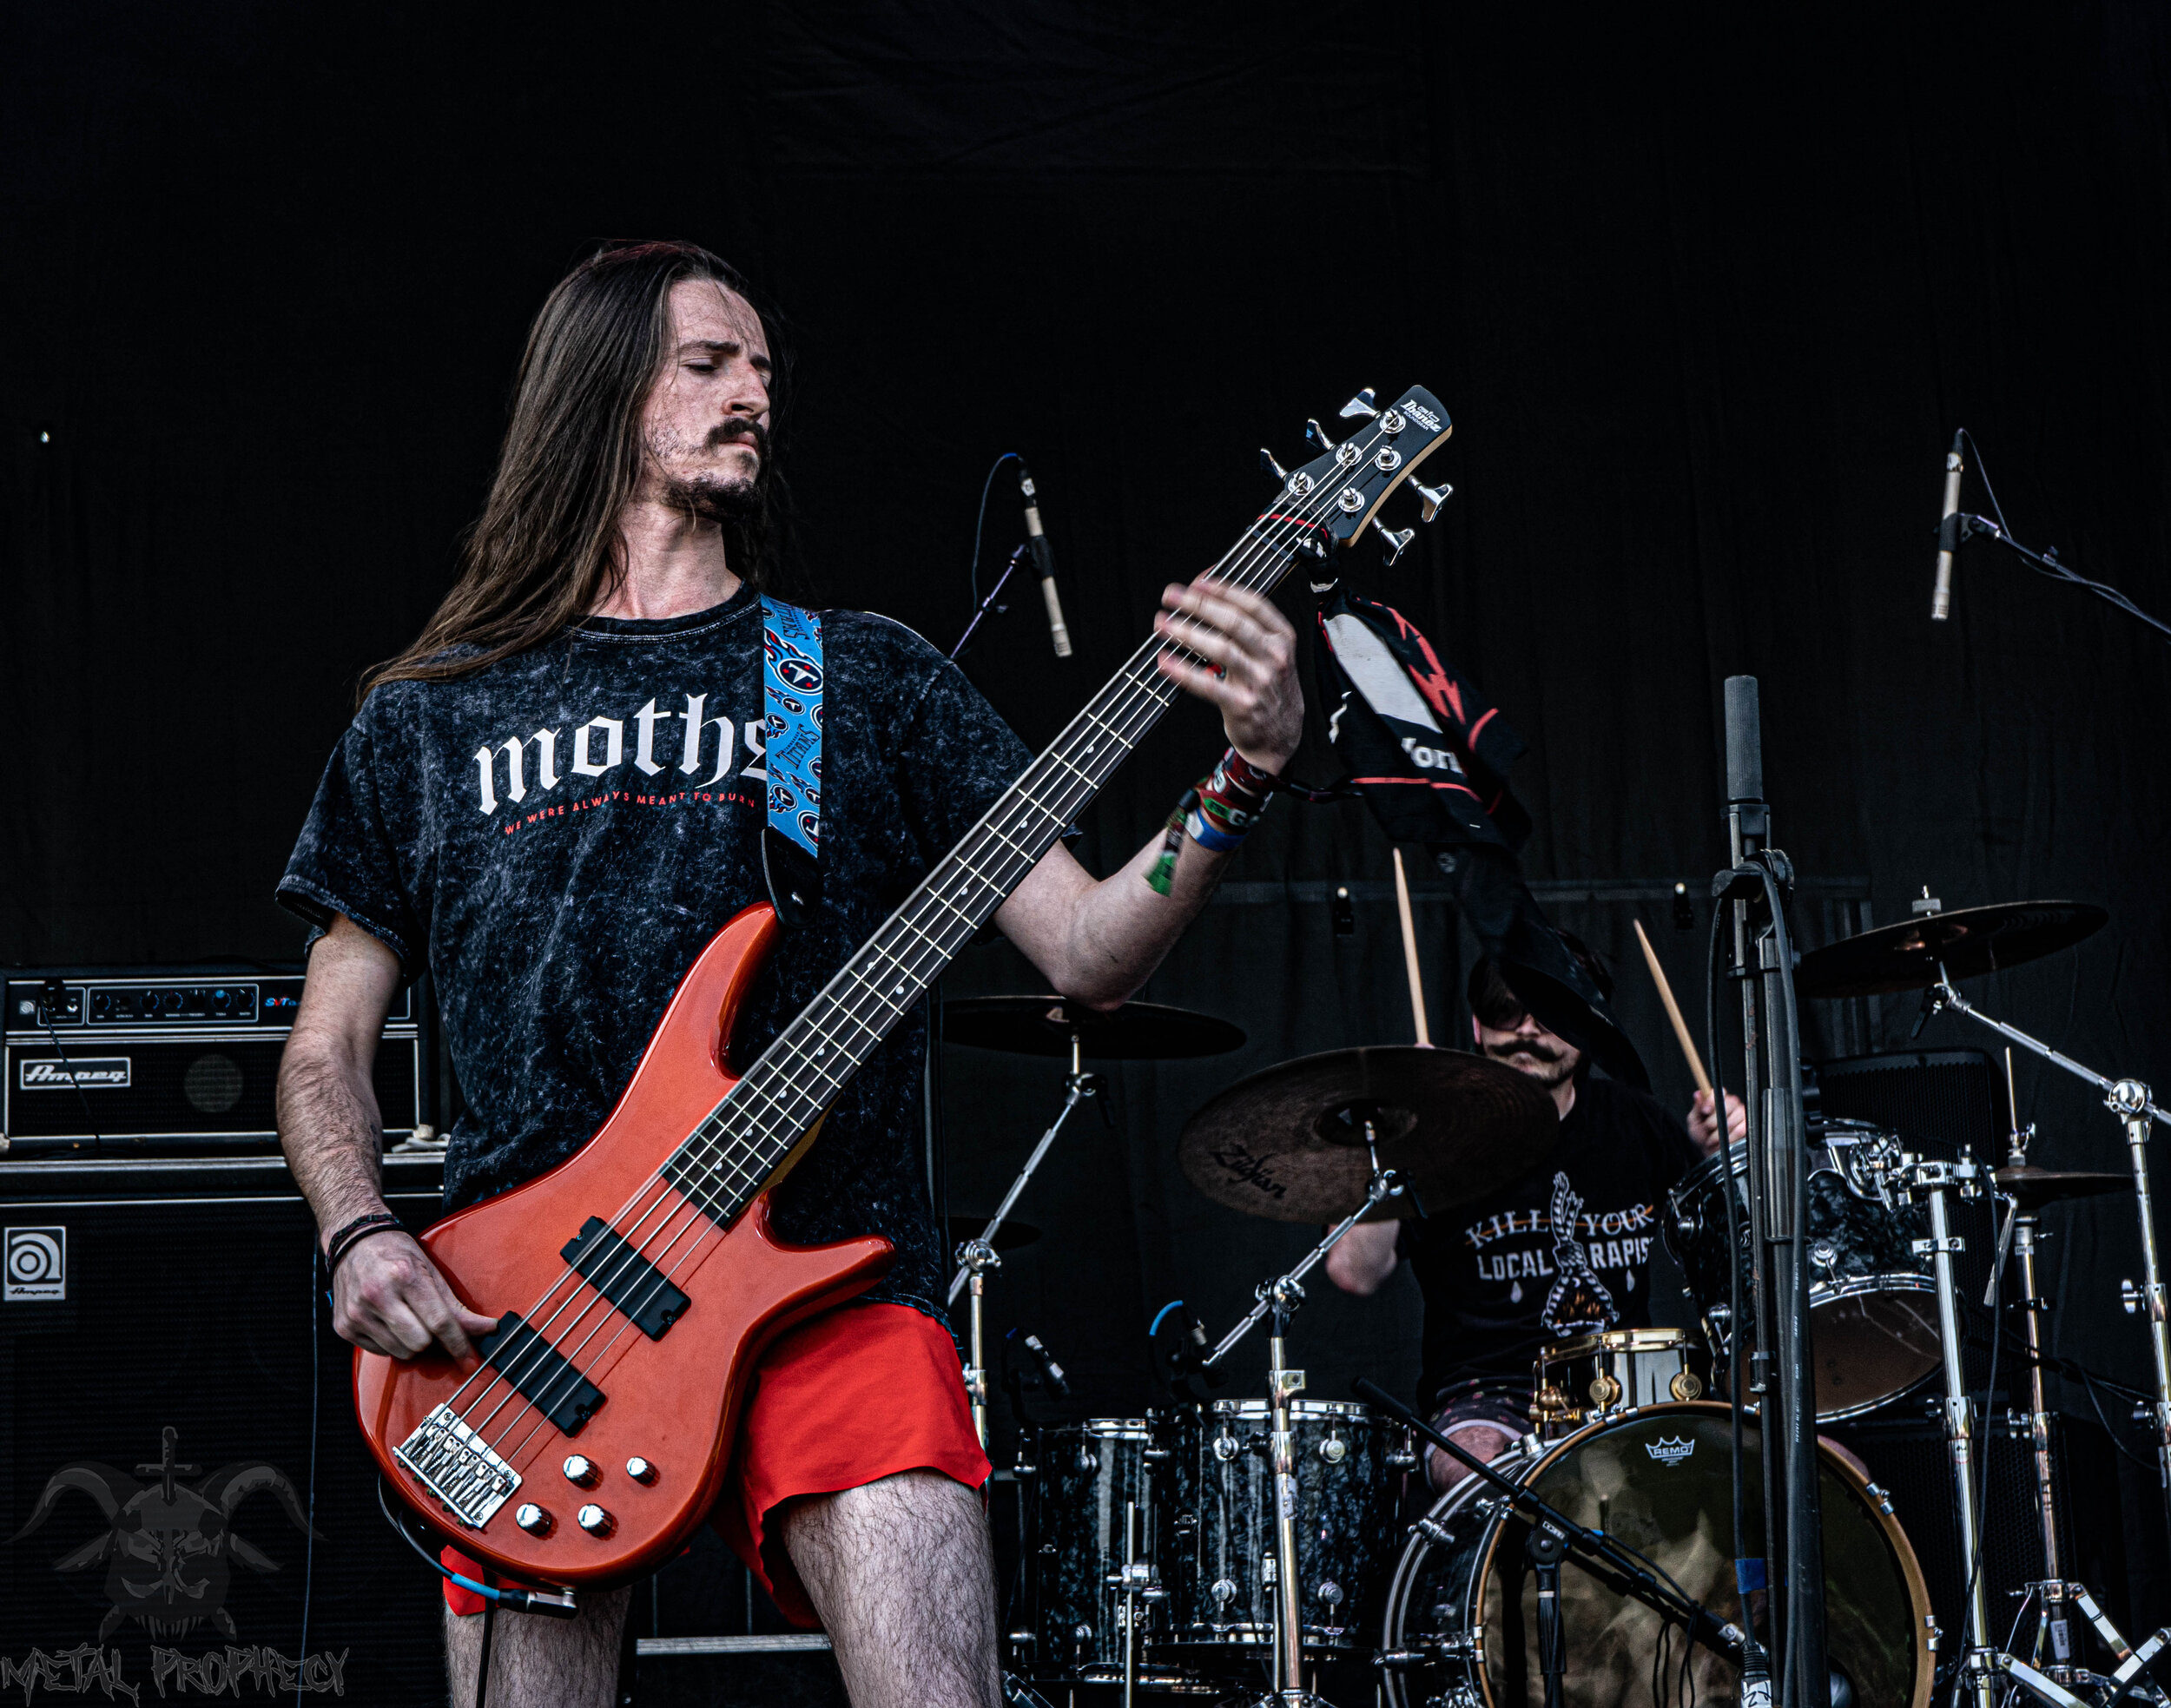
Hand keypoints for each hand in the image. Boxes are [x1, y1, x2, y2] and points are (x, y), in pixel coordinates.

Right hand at [332, 1230, 499, 1361]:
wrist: (353, 1242)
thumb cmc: (396, 1254)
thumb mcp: (430, 1271)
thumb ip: (457, 1306)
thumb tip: (487, 1328)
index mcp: (404, 1276)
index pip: (439, 1321)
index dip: (459, 1343)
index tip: (470, 1358)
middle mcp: (377, 1295)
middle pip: (419, 1343)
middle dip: (431, 1339)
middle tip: (428, 1323)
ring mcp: (357, 1313)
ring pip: (400, 1352)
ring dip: (410, 1342)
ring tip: (406, 1317)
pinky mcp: (344, 1327)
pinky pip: (380, 1352)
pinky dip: (390, 1342)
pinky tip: (387, 1320)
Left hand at [1153, 577, 1303, 772]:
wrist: (1281, 736)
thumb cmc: (1268, 687)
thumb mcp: (1269, 652)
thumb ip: (1244, 625)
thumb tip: (1205, 589)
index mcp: (1282, 637)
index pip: (1252, 604)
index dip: (1222, 589)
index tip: (1195, 583)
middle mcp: (1274, 656)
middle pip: (1233, 621)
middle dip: (1198, 605)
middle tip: (1170, 596)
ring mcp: (1260, 681)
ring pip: (1221, 648)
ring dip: (1187, 633)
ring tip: (1163, 624)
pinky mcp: (1242, 705)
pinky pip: (1208, 685)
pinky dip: (1183, 672)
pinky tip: (1164, 662)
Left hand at [1687, 1088, 1745, 1153]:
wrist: (1710, 1151)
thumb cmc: (1702, 1134)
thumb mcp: (1694, 1121)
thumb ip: (1697, 1108)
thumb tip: (1698, 1094)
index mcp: (1717, 1099)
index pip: (1719, 1092)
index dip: (1712, 1100)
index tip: (1705, 1110)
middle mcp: (1731, 1104)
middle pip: (1728, 1104)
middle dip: (1714, 1120)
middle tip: (1707, 1128)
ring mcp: (1741, 1114)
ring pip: (1732, 1120)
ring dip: (1719, 1132)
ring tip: (1713, 1137)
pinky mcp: (1747, 1126)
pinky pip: (1740, 1130)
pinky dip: (1729, 1138)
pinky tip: (1724, 1140)